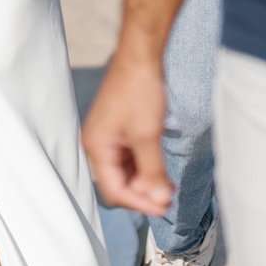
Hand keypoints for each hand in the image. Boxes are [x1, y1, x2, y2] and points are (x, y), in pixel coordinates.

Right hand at [81, 48, 174, 216]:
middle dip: (143, 193)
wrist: (140, 57)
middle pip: (118, 183)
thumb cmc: (139, 92)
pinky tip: (161, 170)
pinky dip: (144, 166)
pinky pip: (129, 157)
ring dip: (145, 181)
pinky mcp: (118, 129)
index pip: (114, 190)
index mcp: (97, 147)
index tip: (164, 208)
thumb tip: (159, 201)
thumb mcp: (148, 136)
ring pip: (125, 171)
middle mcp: (98, 144)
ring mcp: (108, 136)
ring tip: (168, 186)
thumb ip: (152, 172)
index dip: (139, 203)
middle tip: (169, 198)